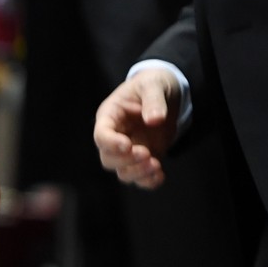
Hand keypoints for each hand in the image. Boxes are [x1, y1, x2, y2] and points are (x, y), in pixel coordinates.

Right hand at [93, 68, 180, 188]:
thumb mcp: (153, 85)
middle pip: (108, 158)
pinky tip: (161, 175)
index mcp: (110, 115)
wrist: (167, 94)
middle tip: (146, 154)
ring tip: (156, 165)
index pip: (101, 135)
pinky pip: (140, 178)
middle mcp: (116, 136)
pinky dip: (149, 181)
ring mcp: (129, 150)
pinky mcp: (144, 160)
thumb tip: (154, 119)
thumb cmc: (153, 85)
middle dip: (126, 161)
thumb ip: (153, 100)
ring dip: (138, 173)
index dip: (110, 143)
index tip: (127, 145)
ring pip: (122, 172)